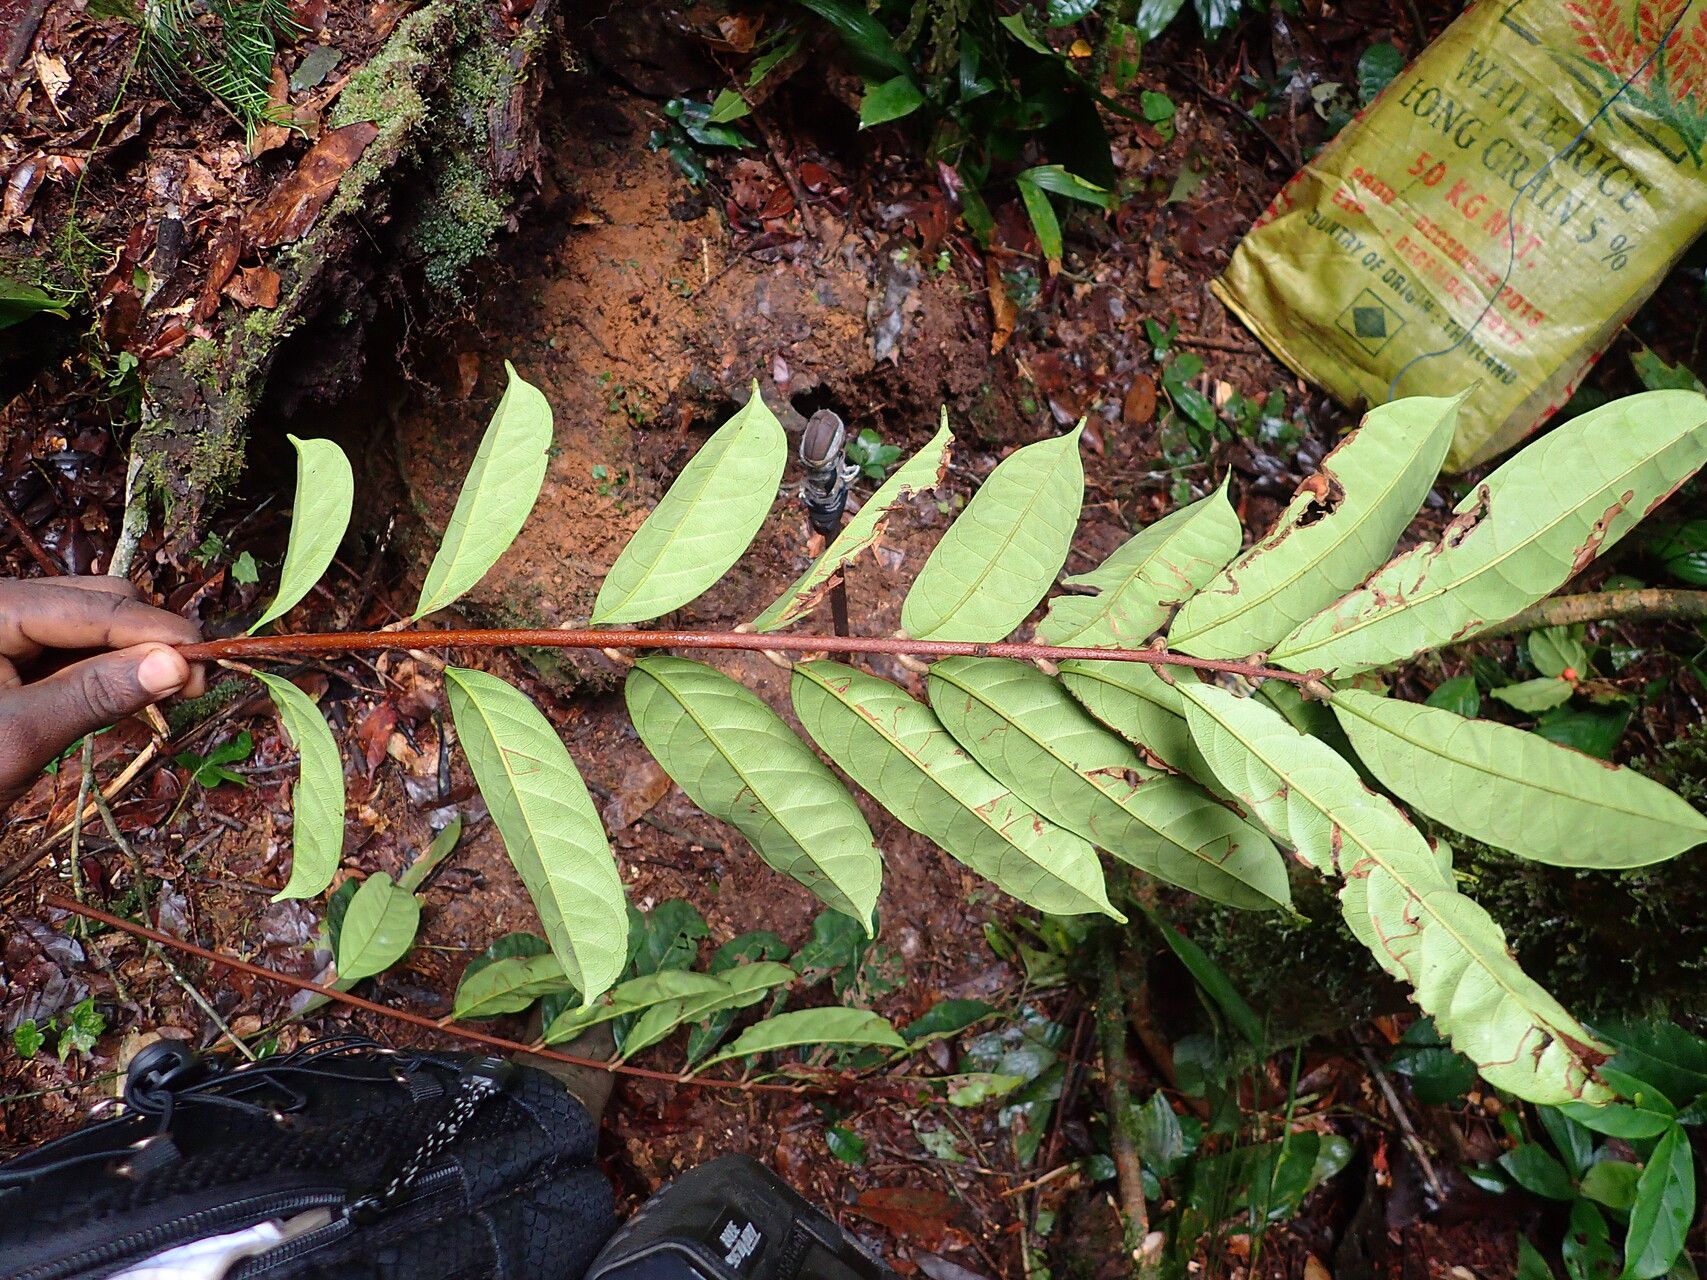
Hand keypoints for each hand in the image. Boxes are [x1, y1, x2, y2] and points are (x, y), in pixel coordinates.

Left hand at [0, 578, 204, 809]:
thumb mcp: (22, 735)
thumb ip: (97, 693)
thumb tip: (176, 666)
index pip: (96, 606)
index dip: (158, 633)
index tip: (209, 664)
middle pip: (97, 601)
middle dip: (147, 639)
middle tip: (187, 689)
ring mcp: (4, 631)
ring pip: (90, 624)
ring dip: (132, 656)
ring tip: (163, 696)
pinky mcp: (9, 657)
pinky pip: (71, 650)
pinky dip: (105, 672)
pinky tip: (127, 697)